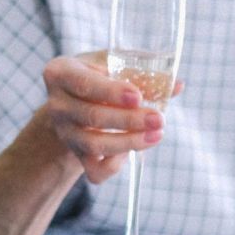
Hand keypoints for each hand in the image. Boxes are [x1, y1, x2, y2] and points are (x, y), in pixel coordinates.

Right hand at [41, 50, 183, 182]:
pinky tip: (136, 148)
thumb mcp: (112, 64)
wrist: (75, 100)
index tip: (138, 96)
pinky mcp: (76, 155)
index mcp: (61, 73)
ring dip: (129, 142)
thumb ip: (142, 71)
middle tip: (159, 119)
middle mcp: (57, 104)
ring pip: (94, 144)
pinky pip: (94, 170)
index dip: (111, 92)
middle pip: (92, 116)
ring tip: (157, 135)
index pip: (84, 84)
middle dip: (129, 120)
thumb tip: (177, 85)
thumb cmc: (98, 74)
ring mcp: (64, 132)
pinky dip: (116, 165)